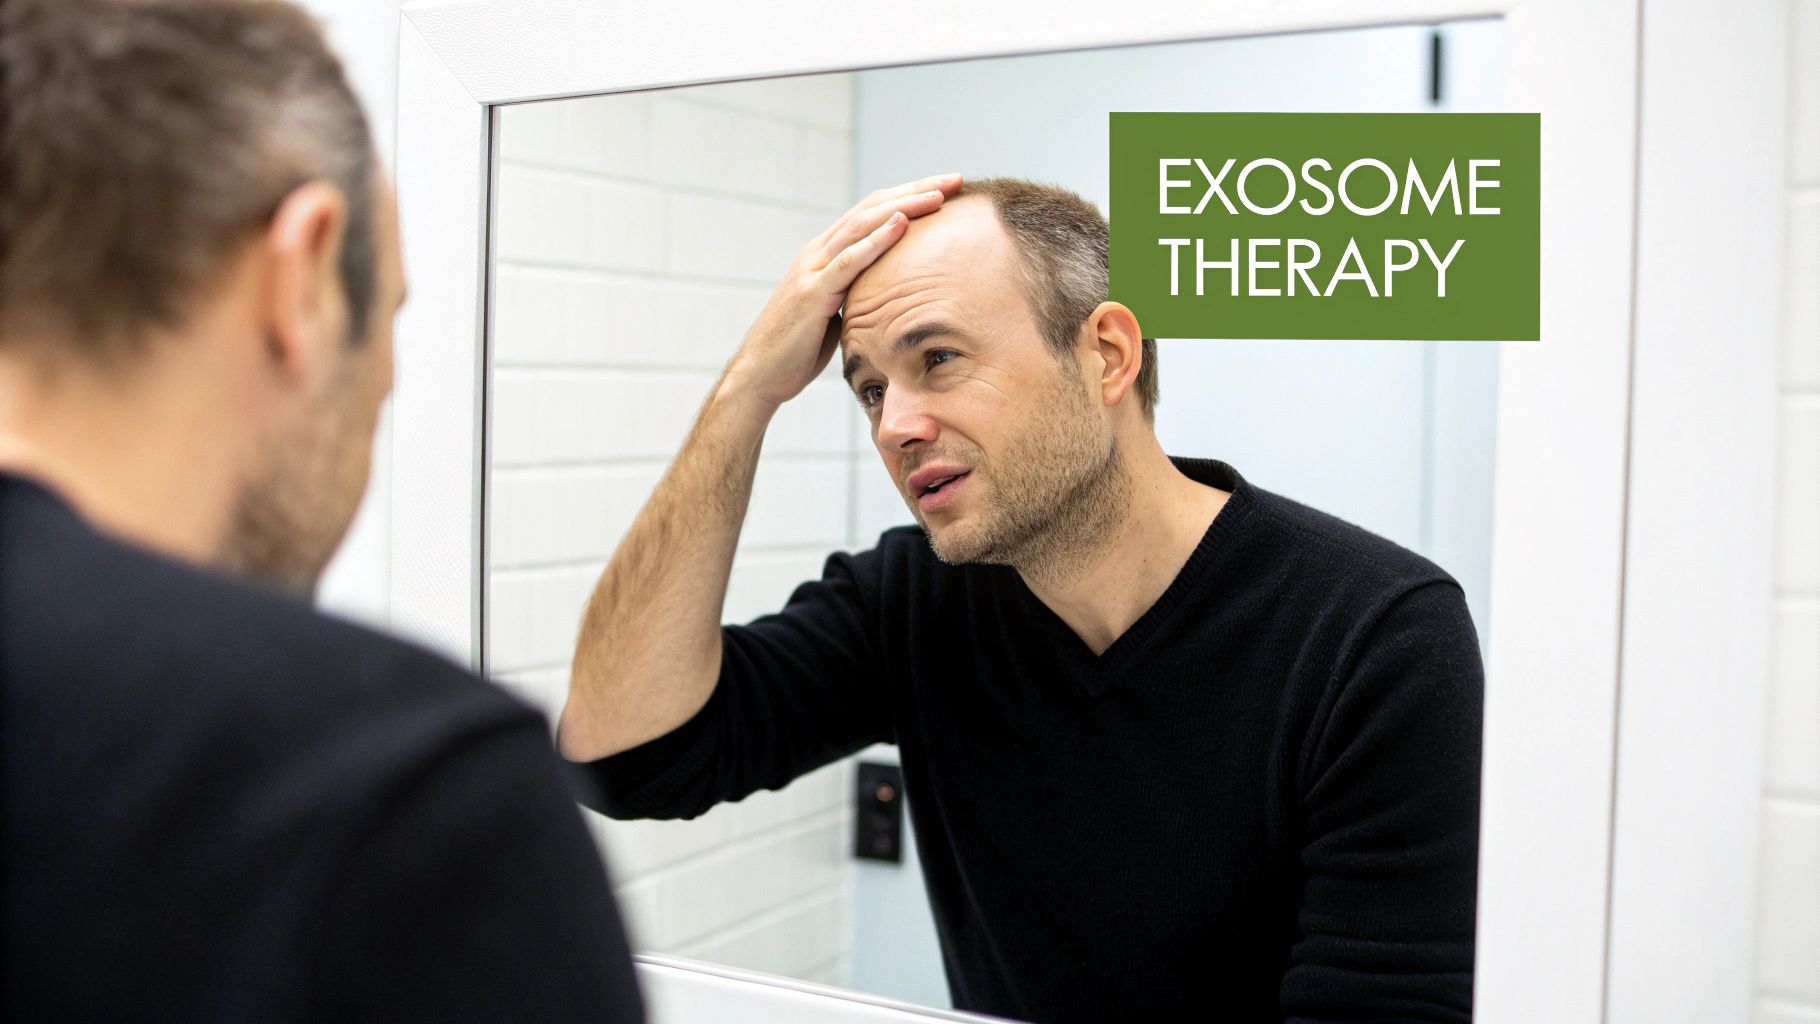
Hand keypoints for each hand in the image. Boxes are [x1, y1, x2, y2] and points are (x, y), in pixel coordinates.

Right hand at [721, 173, 962, 410]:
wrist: (760, 375)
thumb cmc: (799, 349)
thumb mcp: (837, 314)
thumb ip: (856, 295)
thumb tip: (889, 295)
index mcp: (826, 255)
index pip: (873, 213)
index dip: (910, 196)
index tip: (947, 189)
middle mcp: (818, 253)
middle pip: (872, 208)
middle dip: (916, 191)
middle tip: (955, 179)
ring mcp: (813, 269)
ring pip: (862, 225)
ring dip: (903, 206)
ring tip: (938, 194)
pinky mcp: (812, 293)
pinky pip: (848, 261)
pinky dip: (876, 240)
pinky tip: (901, 224)